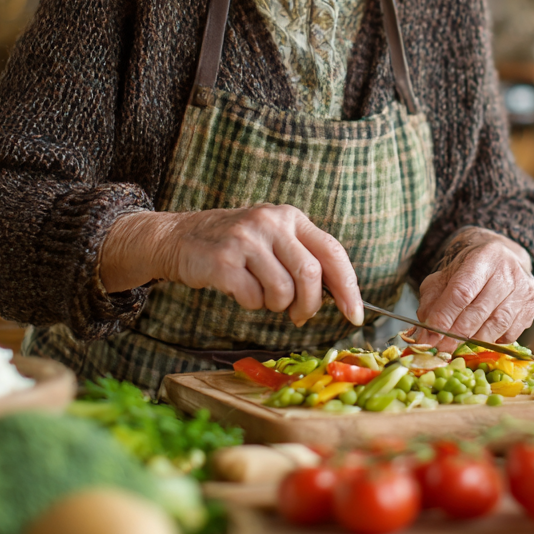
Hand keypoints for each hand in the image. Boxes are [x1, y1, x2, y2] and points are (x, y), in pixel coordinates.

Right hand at [101, 205, 362, 327]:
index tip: (354, 315)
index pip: (332, 252)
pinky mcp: (223, 261)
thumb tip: (339, 295)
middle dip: (309, 306)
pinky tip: (238, 289)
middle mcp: (271, 222)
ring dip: (274, 305)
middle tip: (298, 316)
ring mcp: (246, 240)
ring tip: (259, 293)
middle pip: (310, 276)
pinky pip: (252, 298)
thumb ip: (303, 257)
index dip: (348, 287)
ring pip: (282, 292)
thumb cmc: (236, 245)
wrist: (178, 238)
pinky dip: (249, 304)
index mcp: (291, 217)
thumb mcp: (273, 237)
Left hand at [413, 228, 533, 350]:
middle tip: (440, 350)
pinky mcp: (532, 306)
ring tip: (457, 349)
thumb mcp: (446, 275)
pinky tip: (480, 340)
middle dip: (456, 335)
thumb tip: (425, 333)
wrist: (502, 255)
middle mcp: (508, 271)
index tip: (428, 338)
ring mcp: (524, 289)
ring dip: (474, 342)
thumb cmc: (470, 268)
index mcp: (483, 257)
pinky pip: (511, 333)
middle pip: (479, 311)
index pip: (461, 292)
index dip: (444, 317)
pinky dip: (493, 342)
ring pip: (497, 325)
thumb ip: (433, 300)